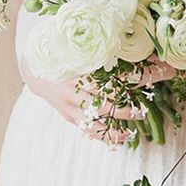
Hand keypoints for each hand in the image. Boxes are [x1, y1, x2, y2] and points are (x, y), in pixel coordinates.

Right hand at [20, 55, 138, 143]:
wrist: (36, 72)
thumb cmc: (64, 57)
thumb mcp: (80, 50)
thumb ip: (100, 51)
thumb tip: (130, 45)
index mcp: (78, 70)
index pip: (110, 77)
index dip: (130, 79)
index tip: (149, 81)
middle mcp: (73, 90)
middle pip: (103, 104)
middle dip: (124, 110)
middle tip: (142, 111)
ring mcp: (69, 106)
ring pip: (94, 123)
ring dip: (114, 130)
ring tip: (131, 133)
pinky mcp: (68, 116)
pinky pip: (87, 130)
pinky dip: (103, 136)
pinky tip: (118, 140)